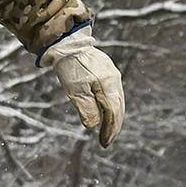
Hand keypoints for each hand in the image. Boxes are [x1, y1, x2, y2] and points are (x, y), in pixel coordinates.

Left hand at [40, 27, 124, 147]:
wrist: (67, 43)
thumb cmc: (69, 67)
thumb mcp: (75, 90)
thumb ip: (86, 108)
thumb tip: (94, 126)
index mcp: (109, 84)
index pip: (114, 112)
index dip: (110, 129)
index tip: (104, 142)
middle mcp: (114, 80)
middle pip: (119, 108)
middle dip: (113, 126)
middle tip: (106, 141)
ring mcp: (111, 75)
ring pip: (117, 101)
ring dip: (113, 117)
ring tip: (106, 131)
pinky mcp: (106, 73)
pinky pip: (112, 94)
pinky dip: (110, 106)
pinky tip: (105, 113)